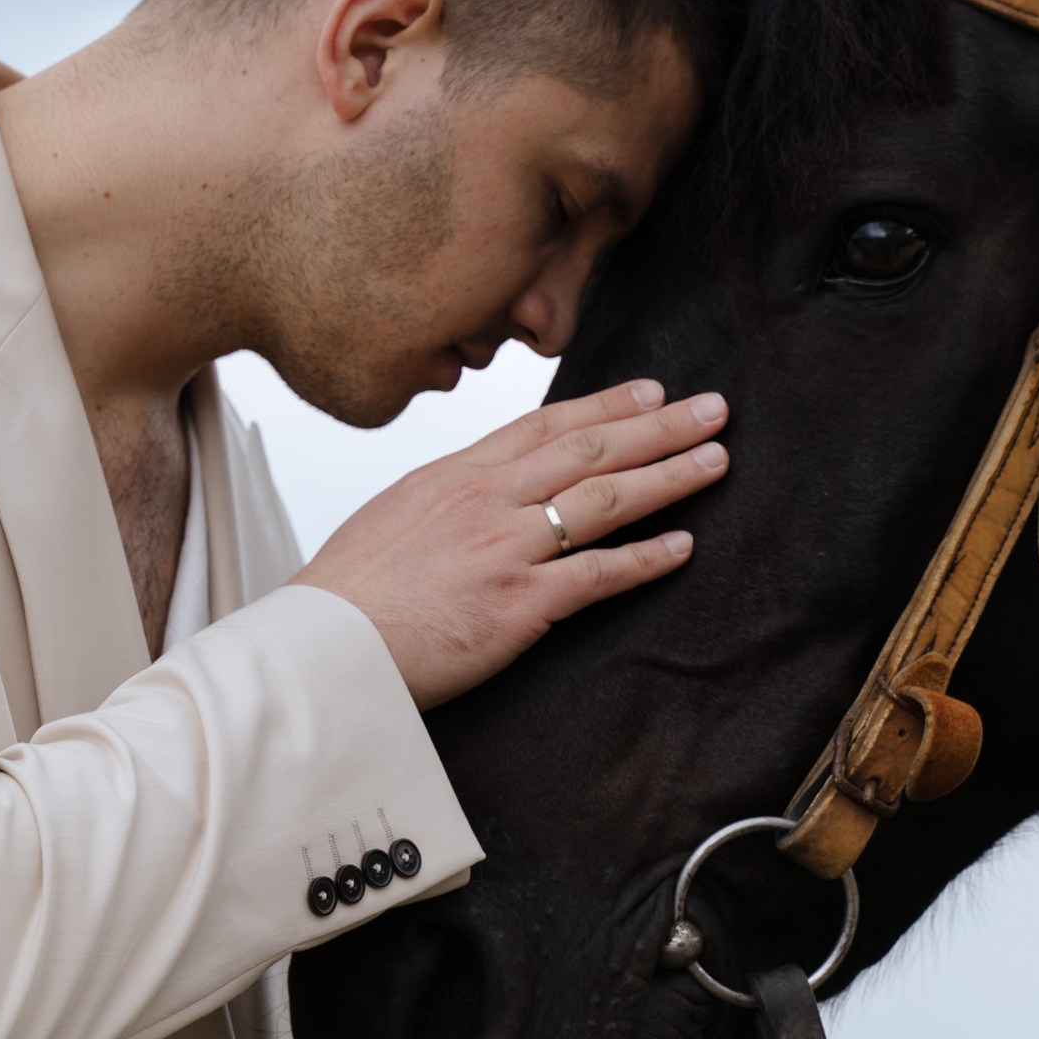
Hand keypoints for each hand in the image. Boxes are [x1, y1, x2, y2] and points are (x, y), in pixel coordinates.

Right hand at [289, 379, 727, 708]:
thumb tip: (472, 498)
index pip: (543, 426)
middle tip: (710, 409)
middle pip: (589, 450)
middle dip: (658, 425)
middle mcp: (487, 501)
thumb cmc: (346, 596)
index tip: (648, 391)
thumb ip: (443, 501)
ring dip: (668, 477)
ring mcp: (506, 548)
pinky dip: (646, 558)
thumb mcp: (392, 519)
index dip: (604, 405)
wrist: (323, 646)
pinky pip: (597, 573)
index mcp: (454, 476)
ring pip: (605, 499)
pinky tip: (682, 546)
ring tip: (715, 461)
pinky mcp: (518, 603)